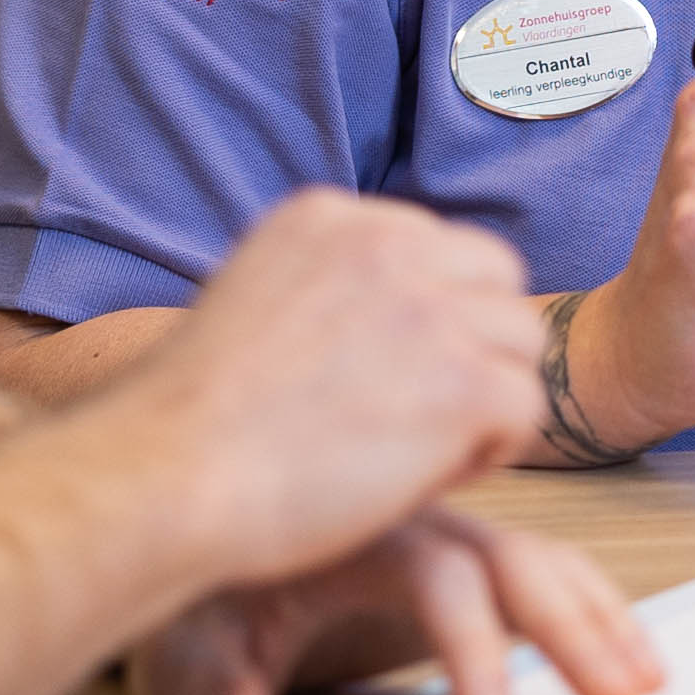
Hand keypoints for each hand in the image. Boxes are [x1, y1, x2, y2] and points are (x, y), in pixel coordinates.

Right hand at [113, 189, 541, 582]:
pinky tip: (421, 479)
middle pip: (496, 281)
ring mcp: (431, 308)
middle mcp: (387, 242)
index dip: (429, 322)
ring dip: (484, 401)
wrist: (169, 475)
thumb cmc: (195, 423)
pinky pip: (525, 407)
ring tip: (413, 454)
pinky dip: (489, 452)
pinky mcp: (463, 382)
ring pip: (520, 343)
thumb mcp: (254, 301)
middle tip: (418, 419)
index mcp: (330, 215)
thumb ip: (329, 291)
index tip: (381, 379)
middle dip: (474, 349)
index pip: (436, 249)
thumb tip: (395, 322)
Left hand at [127, 509, 669, 694]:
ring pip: (541, 561)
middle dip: (572, 627)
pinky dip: (590, 608)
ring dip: (599, 618)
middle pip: (513, 559)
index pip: (441, 578)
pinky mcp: (460, 563)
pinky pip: (539, 573)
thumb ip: (207, 685)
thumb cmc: (195, 602)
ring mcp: (445, 538)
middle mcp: (416, 523)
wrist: (186, 537)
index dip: (474, 651)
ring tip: (647, 685)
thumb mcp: (182, 647)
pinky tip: (631, 656)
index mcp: (359, 534)